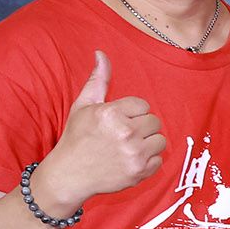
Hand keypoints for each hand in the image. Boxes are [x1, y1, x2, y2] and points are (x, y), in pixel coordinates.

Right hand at [41, 50, 165, 209]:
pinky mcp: (139, 172)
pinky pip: (159, 160)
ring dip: (147, 143)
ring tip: (128, 146)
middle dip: (141, 126)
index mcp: (112, 114)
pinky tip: (130, 160)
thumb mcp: (83, 106)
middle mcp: (125, 133)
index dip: (131, 112)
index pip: (143, 105)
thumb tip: (101, 53)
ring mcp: (134, 154)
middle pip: (154, 122)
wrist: (69, 175)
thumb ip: (98, 80)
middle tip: (123, 134)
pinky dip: (147, 161)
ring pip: (160, 141)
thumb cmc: (76, 138)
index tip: (118, 121)